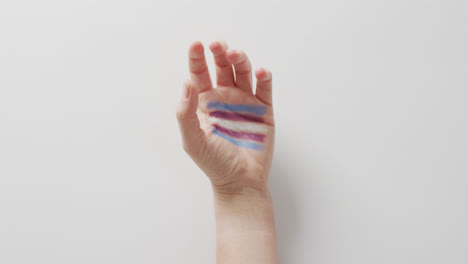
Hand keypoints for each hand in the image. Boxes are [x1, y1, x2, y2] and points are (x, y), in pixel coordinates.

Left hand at [176, 41, 274, 193]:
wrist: (240, 182)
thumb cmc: (214, 163)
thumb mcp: (192, 140)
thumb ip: (186, 112)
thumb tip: (186, 82)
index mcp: (205, 103)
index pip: (200, 74)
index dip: (197, 58)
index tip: (196, 45)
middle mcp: (225, 98)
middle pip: (222, 67)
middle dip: (220, 53)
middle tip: (218, 45)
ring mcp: (245, 102)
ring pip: (243, 73)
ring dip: (240, 60)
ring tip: (236, 55)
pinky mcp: (263, 110)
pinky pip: (264, 89)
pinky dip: (264, 78)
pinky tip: (261, 72)